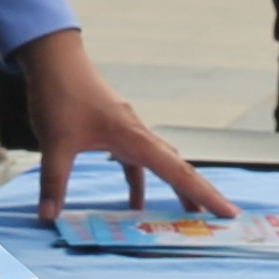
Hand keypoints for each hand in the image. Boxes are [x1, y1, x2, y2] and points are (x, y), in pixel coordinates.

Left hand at [15, 30, 227, 225]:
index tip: (229, 213)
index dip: (205, 195)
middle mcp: (138, 134)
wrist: (55, 58)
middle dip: (198, 195)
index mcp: (134, 137)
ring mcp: (128, 131)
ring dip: (173, 188)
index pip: (178, 172)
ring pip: (160, 164)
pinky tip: (135, 202)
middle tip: (220, 221)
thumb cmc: (61, 93)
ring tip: (184, 216)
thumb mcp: (56, 142)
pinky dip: (140, 181)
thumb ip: (54, 182)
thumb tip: (48, 217)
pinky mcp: (115, 130)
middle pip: (178, 168)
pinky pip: (136, 161)